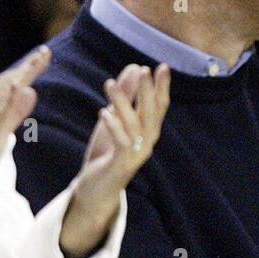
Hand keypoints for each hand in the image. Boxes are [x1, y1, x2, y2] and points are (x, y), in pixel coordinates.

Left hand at [60, 64, 170, 257]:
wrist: (95, 191)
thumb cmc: (106, 153)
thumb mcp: (113, 120)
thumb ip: (125, 95)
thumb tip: (134, 67)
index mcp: (147, 132)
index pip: (159, 106)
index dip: (161, 87)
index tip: (162, 66)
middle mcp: (147, 143)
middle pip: (152, 114)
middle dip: (148, 92)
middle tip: (145, 69)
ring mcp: (136, 155)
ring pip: (135, 126)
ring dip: (123, 104)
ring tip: (108, 83)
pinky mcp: (122, 166)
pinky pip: (121, 143)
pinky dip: (114, 127)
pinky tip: (103, 112)